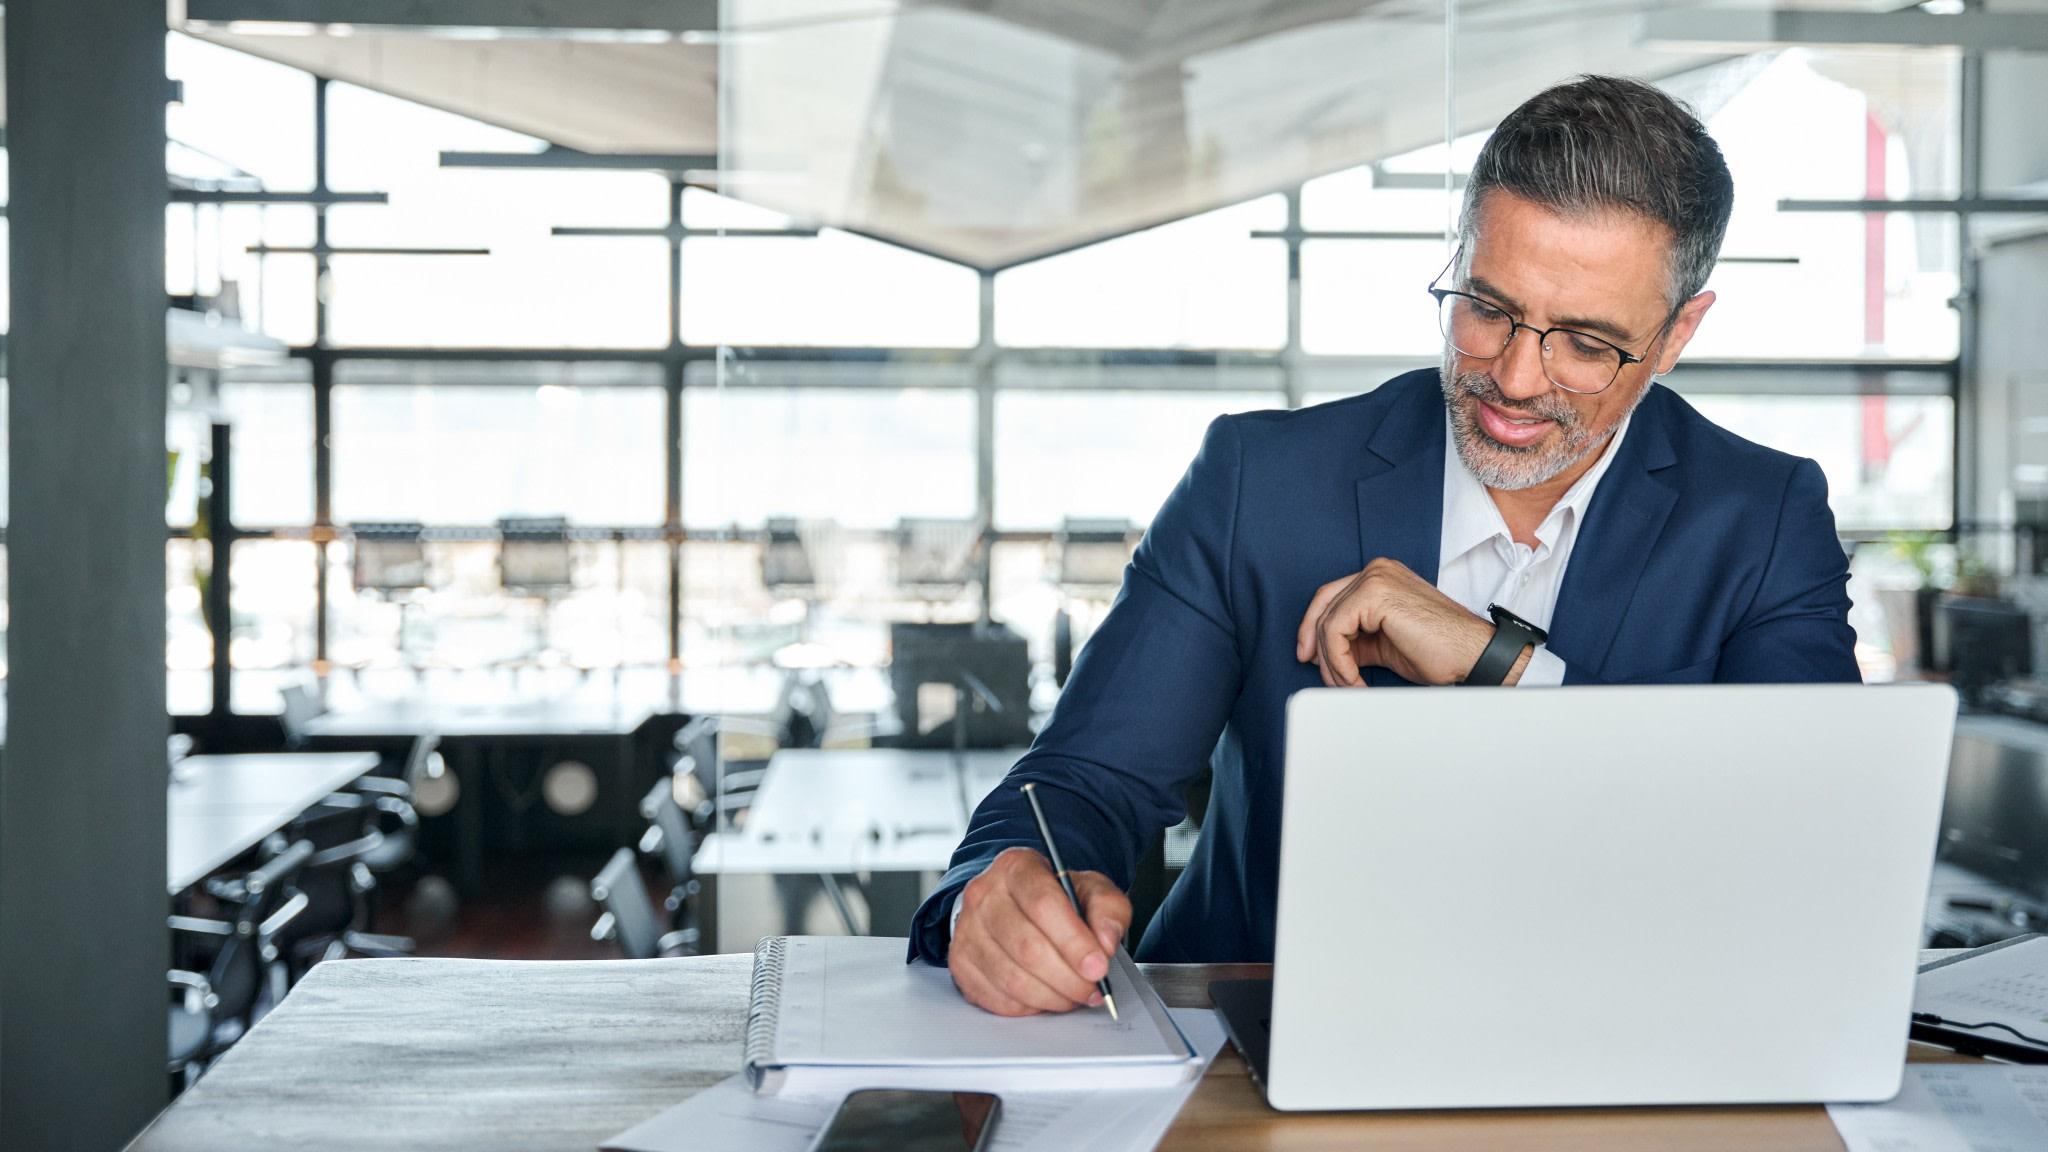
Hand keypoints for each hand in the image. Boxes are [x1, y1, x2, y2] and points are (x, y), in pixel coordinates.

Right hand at [949, 846, 1130, 1016]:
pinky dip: (1029, 1007)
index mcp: (1016, 867)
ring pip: (1012, 978)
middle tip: (1092, 989)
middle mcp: (984, 894)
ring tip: (1074, 995)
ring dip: (1051, 996)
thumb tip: (1106, 942)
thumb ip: (1108, 910)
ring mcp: (966, 930)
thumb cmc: (1054, 898)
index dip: (1074, 942)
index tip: (1098, 966)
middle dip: (1067, 977)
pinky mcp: (960, 963)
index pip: (1043, 904)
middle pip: (1027, 947)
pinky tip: (1046, 996)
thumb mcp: (1090, 890)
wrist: (1014, 905)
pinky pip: (997, 998)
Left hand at [1295, 558, 1527, 685]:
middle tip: (1318, 672)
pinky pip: (1336, 630)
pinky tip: (1353, 679)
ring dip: (1331, 661)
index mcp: (1381, 576)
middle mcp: (1378, 570)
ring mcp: (1377, 578)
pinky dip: (1338, 660)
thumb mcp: (1384, 644)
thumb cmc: (1439, 652)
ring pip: (1329, 621)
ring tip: (1346, 684)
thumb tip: (1324, 654)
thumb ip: (1356, 640)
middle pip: (1324, 604)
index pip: (1332, 597)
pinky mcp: (1376, 593)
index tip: (1311, 657)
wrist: (1471, 655)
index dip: (1314, 628)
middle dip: (1315, 643)